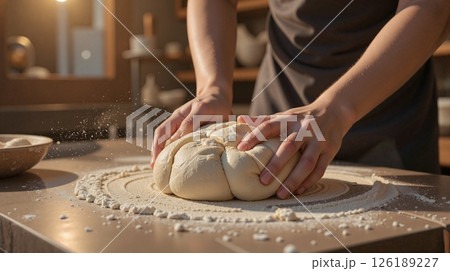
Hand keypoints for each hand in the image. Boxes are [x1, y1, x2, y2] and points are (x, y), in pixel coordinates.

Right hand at [151, 90, 231, 166]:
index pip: (162, 132)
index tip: (156, 159)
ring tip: (161, 167)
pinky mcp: (191, 133)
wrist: (219, 98)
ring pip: (169, 141)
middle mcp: (177, 122)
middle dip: (157, 152)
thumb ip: (190, 121)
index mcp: (178, 116)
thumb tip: (174, 139)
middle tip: (154, 167)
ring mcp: (183, 128)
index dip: (157, 146)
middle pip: (161, 137)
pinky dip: (176, 152)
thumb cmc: (212, 103)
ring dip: (164, 153)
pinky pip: (180, 143)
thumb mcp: (202, 109)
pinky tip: (176, 161)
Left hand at [237, 100, 353, 198]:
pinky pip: (319, 169)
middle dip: (276, 165)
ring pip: (307, 162)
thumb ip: (263, 120)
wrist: (334, 112)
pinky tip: (297, 192)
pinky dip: (309, 182)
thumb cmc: (301, 118)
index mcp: (289, 119)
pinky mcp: (330, 151)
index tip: (241, 148)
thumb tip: (239, 118)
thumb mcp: (284, 115)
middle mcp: (304, 129)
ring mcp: (319, 141)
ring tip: (280, 194)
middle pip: (289, 147)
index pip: (269, 126)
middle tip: (263, 181)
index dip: (255, 136)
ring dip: (294, 180)